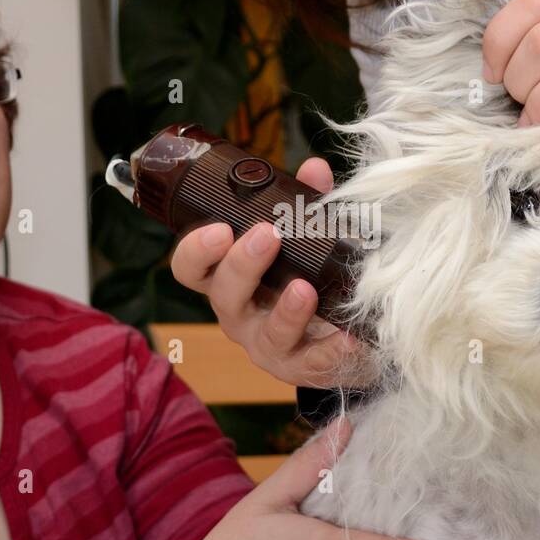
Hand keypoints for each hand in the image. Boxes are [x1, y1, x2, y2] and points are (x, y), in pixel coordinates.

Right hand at [168, 156, 377, 388]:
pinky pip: (313, 364)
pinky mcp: (302, 369)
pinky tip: (349, 337)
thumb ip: (305, 205)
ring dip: (286, 311)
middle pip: (224, 294)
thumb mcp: (305, 241)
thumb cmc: (311, 279)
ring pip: (267, 333)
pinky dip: (331, 350)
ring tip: (305, 288)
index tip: (219, 228)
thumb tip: (314, 170)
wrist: (345, 338)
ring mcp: (268, 346)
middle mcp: (241, 314)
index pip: (191, 268)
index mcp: (230, 279)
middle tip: (268, 235)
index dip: (196, 250)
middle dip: (243, 264)